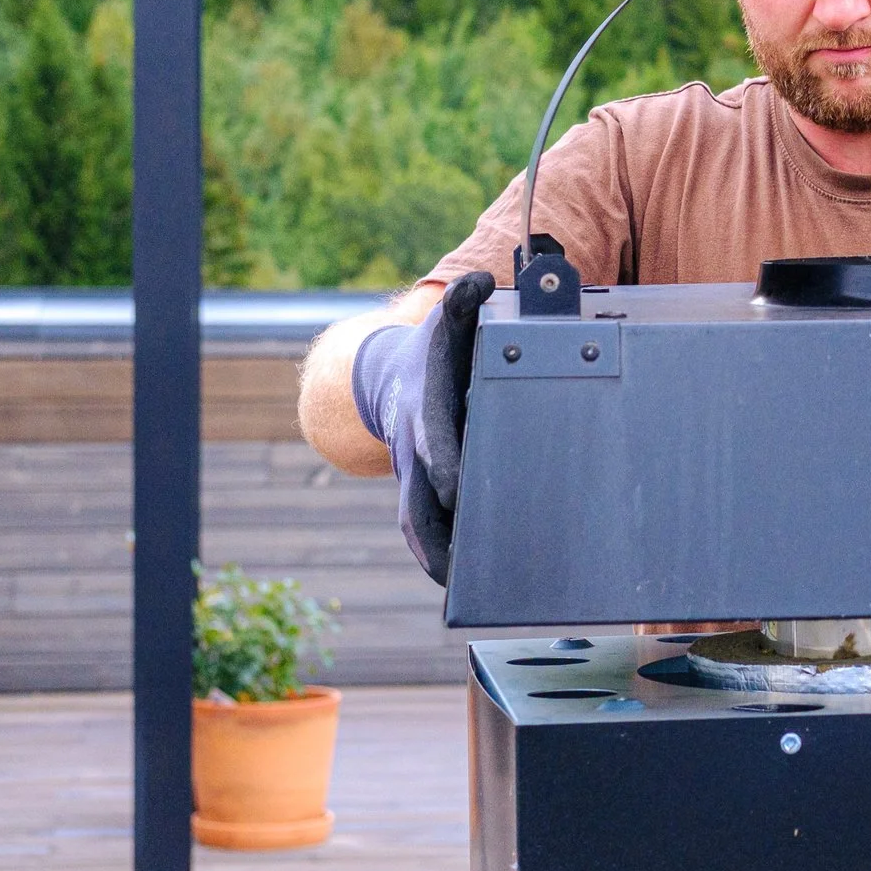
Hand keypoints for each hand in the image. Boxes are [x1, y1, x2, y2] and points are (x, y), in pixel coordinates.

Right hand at [351, 271, 495, 582]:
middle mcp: (412, 449)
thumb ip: (464, 303)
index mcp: (423, 411)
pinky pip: (422, 528)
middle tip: (460, 566)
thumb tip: (481, 279)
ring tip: (463, 590)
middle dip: (435, 532)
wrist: (390, 376)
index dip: (443, 462)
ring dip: (434, 557)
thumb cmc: (433, 352)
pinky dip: (437, 557)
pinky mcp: (420, 490)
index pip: (432, 440)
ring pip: (415, 523)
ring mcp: (412, 474)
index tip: (459, 487)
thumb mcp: (447, 324)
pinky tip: (464, 584)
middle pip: (416, 497)